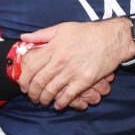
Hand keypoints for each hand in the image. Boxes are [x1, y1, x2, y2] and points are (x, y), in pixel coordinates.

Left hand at [18, 18, 134, 109]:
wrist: (111, 38)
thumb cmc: (86, 32)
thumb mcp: (62, 28)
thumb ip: (41, 34)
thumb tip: (23, 37)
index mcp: (53, 48)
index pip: (31, 68)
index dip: (24, 80)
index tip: (22, 86)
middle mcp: (59, 61)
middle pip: (39, 82)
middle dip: (32, 93)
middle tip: (32, 97)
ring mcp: (71, 72)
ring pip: (51, 91)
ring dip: (44, 100)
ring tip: (42, 102)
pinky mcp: (84, 81)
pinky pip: (68, 96)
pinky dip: (60, 103)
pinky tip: (58, 105)